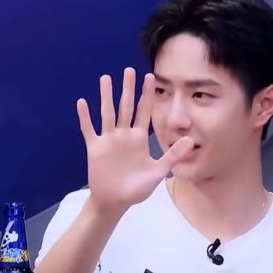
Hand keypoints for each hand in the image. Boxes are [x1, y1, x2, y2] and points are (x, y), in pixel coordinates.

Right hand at [77, 67, 193, 212]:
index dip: (147, 95)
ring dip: (106, 96)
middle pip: (126, 107)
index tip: (150, 77)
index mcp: (139, 139)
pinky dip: (85, 117)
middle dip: (128, 89)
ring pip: (107, 113)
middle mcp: (124, 135)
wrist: (115, 202)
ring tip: (105, 78)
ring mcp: (108, 140)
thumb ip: (172, 155)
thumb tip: (191, 140)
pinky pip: (89, 129)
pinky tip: (82, 103)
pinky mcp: (95, 148)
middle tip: (129, 70)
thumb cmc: (136, 189)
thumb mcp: (157, 172)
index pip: (144, 112)